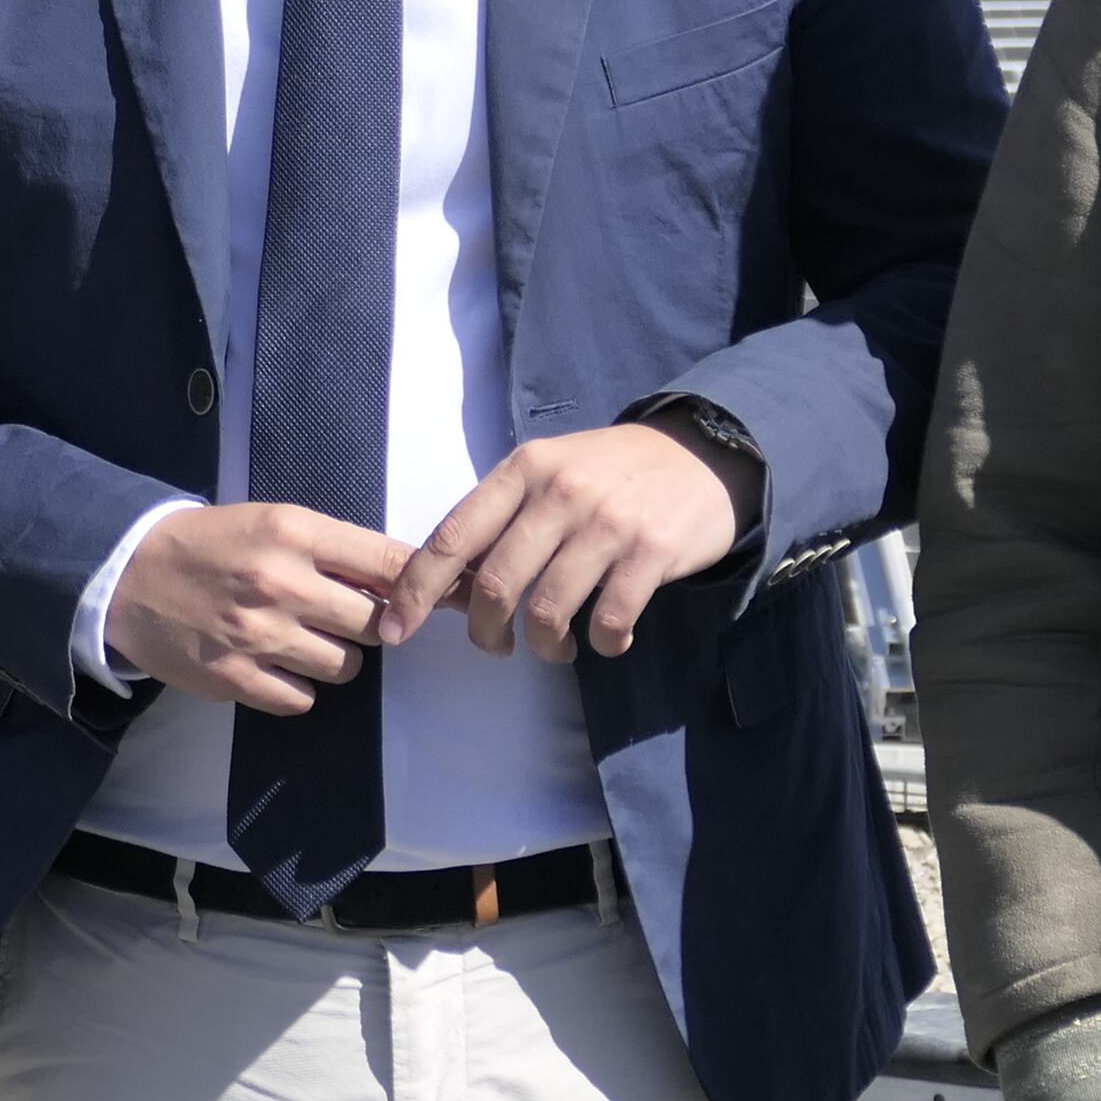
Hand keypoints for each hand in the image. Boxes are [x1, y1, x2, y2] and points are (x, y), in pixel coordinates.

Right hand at [104, 503, 407, 712]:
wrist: (130, 573)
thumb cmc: (211, 544)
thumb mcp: (272, 522)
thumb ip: (332, 549)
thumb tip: (399, 578)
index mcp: (294, 533)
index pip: (388, 562)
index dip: (418, 582)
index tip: (424, 595)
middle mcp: (281, 584)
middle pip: (376, 623)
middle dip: (370, 624)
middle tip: (345, 619)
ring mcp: (258, 636)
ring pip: (346, 667)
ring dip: (337, 658)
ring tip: (308, 641)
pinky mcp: (234, 678)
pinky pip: (302, 699)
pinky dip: (298, 687)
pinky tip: (277, 666)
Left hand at [380, 418, 747, 660]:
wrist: (704, 452)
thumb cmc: (613, 471)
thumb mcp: (551, 469)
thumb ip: (504, 515)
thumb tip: (447, 581)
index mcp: (523, 469)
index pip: (453, 536)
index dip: (416, 590)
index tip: (395, 630)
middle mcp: (560, 492)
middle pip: (495, 585)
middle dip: (486, 632)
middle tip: (497, 646)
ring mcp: (607, 523)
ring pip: (547, 611)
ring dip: (544, 647)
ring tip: (556, 647)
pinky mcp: (651, 553)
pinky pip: (608, 622)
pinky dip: (602, 645)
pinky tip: (607, 640)